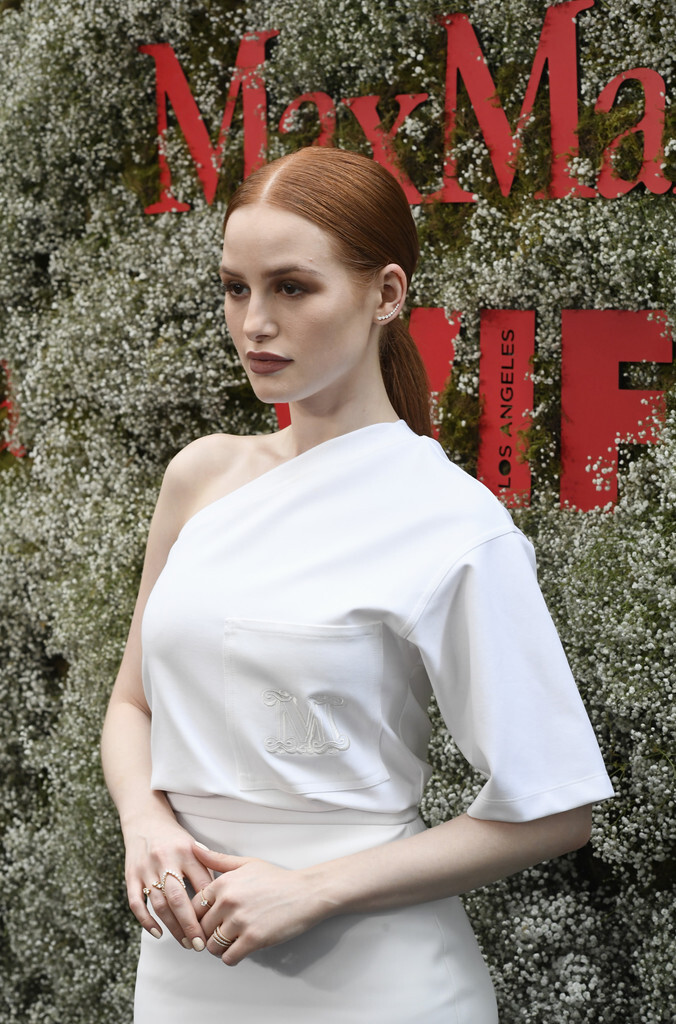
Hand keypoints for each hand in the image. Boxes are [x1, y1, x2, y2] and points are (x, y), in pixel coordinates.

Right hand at [124, 818, 213, 949]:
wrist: (145, 819)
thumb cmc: (174, 838)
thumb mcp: (193, 846)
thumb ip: (205, 868)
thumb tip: (220, 898)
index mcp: (186, 851)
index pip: (201, 883)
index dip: (209, 907)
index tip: (217, 925)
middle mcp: (165, 859)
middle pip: (178, 898)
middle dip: (190, 925)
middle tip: (199, 945)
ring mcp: (146, 869)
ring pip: (159, 904)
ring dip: (172, 927)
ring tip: (184, 942)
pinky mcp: (131, 876)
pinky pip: (136, 903)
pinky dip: (146, 921)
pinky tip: (158, 933)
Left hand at [193, 844, 326, 965]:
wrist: (305, 893)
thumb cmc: (276, 879)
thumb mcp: (247, 864)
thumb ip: (218, 859)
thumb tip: (195, 847)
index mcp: (223, 883)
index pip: (194, 907)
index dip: (198, 917)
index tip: (207, 921)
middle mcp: (228, 901)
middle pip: (201, 928)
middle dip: (208, 934)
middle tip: (219, 934)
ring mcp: (240, 921)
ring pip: (212, 946)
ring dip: (218, 948)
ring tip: (229, 943)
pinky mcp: (253, 939)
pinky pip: (228, 957)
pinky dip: (231, 958)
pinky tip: (239, 950)